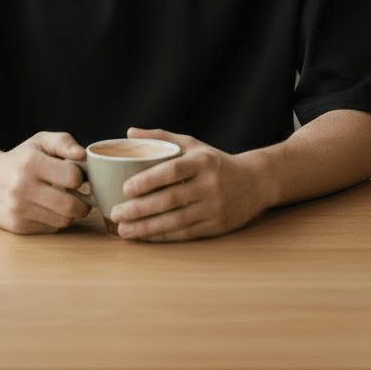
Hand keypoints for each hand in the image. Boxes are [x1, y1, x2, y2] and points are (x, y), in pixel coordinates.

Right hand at [0, 131, 90, 234]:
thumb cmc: (19, 159)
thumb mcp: (40, 142)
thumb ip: (64, 142)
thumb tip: (82, 154)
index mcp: (30, 162)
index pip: (72, 177)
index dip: (80, 177)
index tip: (78, 177)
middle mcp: (21, 187)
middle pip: (70, 205)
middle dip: (83, 203)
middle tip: (83, 198)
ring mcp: (17, 209)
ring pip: (62, 221)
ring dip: (70, 213)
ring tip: (67, 203)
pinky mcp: (15, 226)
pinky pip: (50, 229)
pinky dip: (55, 221)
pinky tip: (49, 209)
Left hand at [109, 128, 268, 241]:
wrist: (254, 182)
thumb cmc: (214, 162)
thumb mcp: (192, 145)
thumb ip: (161, 138)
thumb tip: (129, 133)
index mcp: (202, 161)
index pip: (172, 170)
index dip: (148, 180)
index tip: (126, 188)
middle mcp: (209, 185)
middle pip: (170, 199)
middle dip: (140, 209)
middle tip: (116, 213)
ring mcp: (214, 207)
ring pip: (175, 221)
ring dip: (147, 228)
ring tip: (124, 230)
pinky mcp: (216, 226)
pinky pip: (184, 234)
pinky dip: (162, 236)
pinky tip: (144, 237)